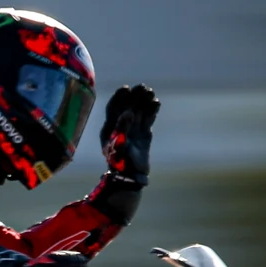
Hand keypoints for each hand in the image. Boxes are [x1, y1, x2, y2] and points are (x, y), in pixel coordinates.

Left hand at [88, 84, 158, 223]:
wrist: (130, 179)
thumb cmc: (121, 164)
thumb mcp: (118, 145)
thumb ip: (122, 128)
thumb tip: (127, 111)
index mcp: (109, 129)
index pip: (113, 108)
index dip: (119, 97)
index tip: (127, 88)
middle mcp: (120, 128)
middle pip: (127, 107)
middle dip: (134, 97)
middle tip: (143, 88)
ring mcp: (132, 131)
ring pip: (138, 112)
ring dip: (144, 102)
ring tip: (151, 93)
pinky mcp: (143, 136)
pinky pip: (147, 120)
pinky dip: (151, 111)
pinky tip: (156, 103)